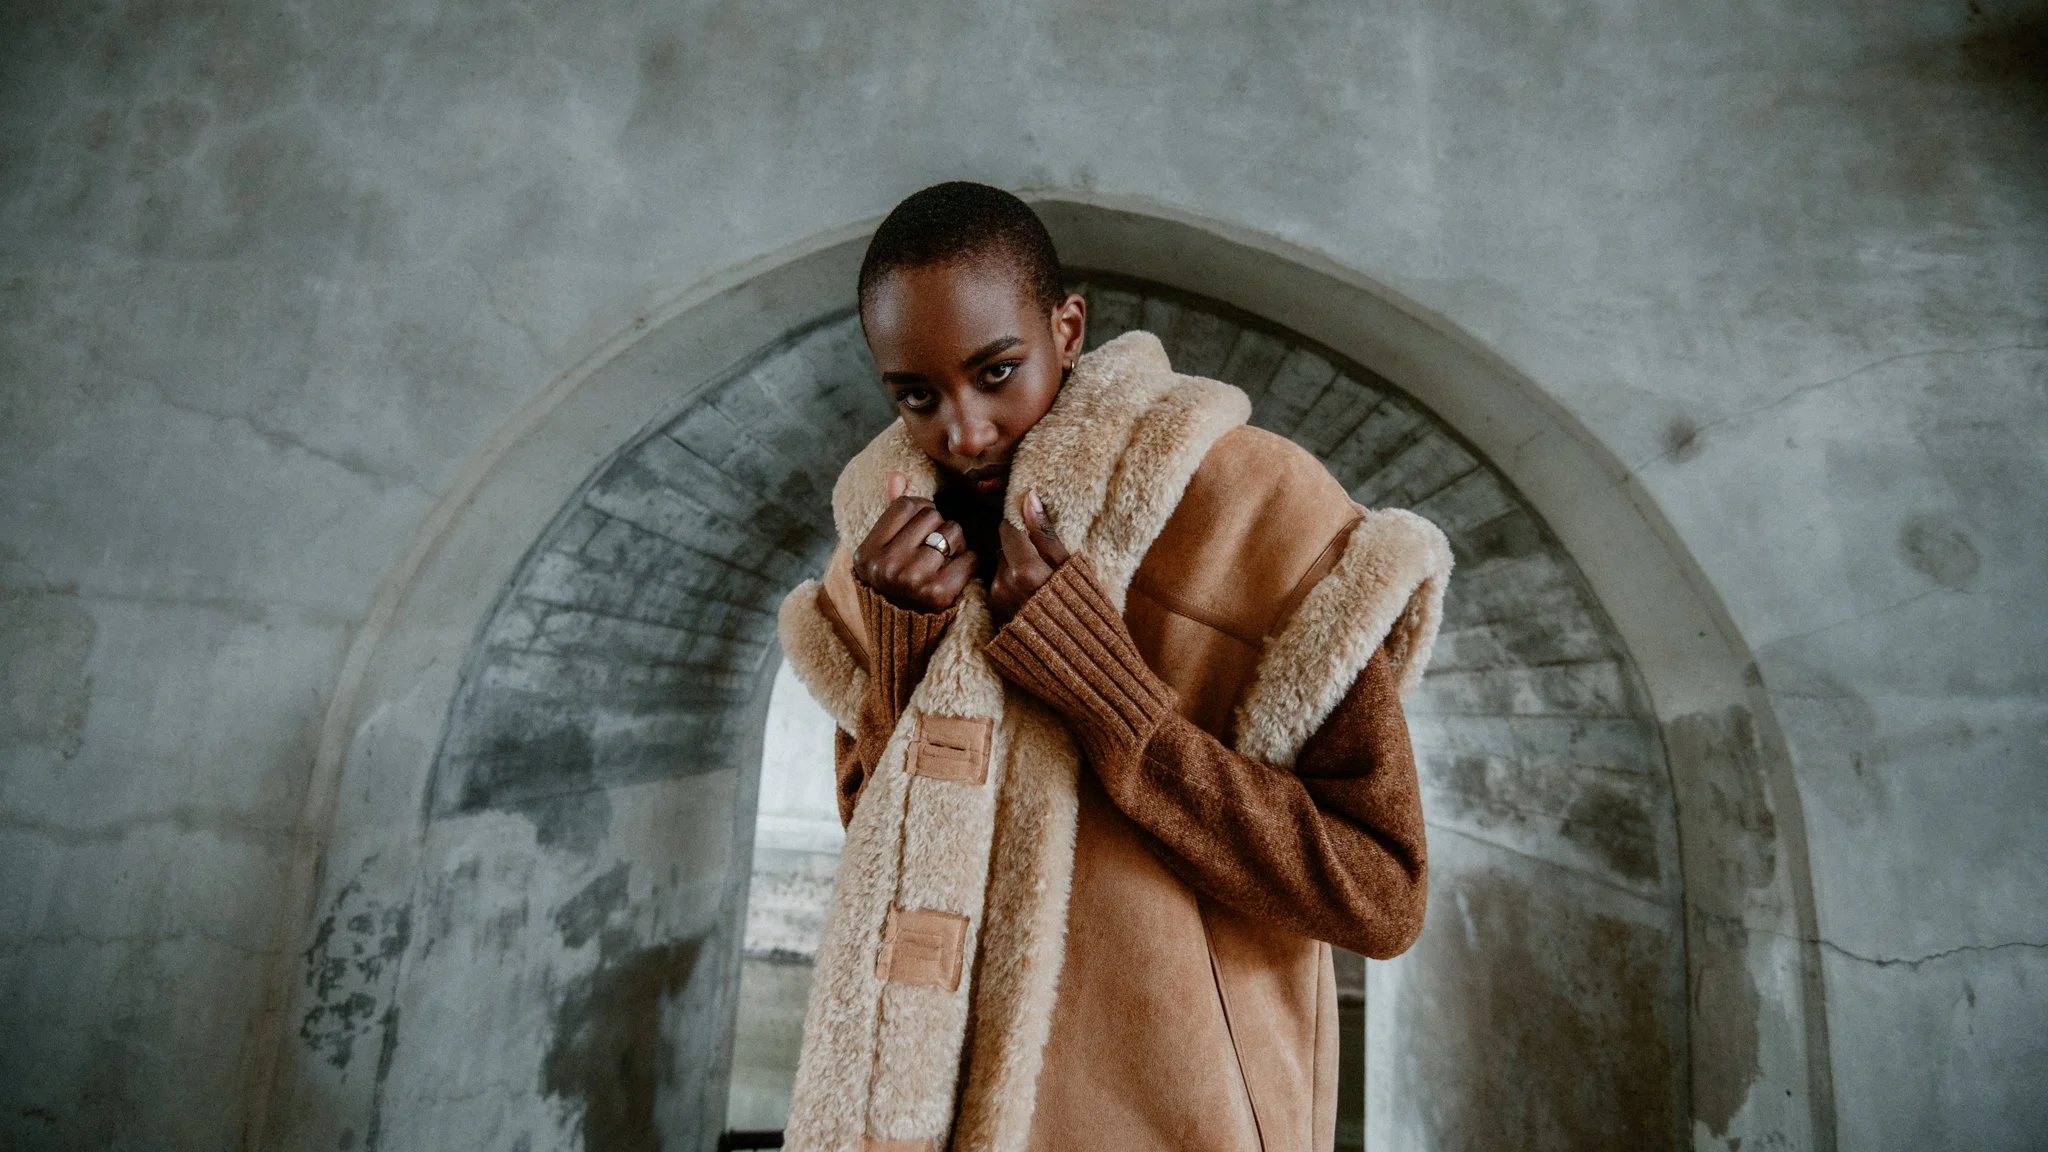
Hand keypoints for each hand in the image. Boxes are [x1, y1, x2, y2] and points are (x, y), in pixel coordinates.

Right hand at [853, 471, 976, 612]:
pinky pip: (968, 557)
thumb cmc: (897, 583)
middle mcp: (886, 566)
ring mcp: (912, 580)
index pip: (906, 504)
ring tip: (944, 559)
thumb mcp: (883, 551)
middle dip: (939, 526)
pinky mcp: (939, 594)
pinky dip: (968, 561)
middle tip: (934, 546)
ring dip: (956, 543)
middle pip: (932, 516)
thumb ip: (891, 513)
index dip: (921, 510)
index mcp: (867, 553)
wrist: (907, 633)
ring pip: (952, 532)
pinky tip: (956, 572)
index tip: (921, 527)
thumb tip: (897, 475)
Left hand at [989, 490, 1070, 623]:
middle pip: (1004, 549)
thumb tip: (1029, 497)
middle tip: (1044, 564)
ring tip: (1039, 586)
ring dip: (1016, 570)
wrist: (1074, 658)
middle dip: (1021, 551)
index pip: (1008, 528)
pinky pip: (999, 588)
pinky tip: (1030, 600)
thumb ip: (1045, 533)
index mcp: (1024, 570)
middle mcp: (1003, 584)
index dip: (1022, 526)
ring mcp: (996, 601)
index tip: (1034, 530)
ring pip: (1001, 569)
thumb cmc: (1080, 610)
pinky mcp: (993, 615)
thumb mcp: (1070, 567)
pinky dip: (1012, 588)